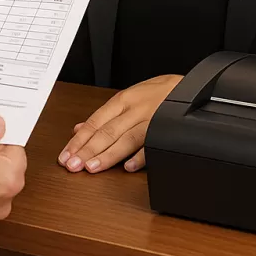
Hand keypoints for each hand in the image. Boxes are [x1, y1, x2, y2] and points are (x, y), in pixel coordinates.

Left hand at [58, 74, 181, 173]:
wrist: (190, 87)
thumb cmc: (157, 94)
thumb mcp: (129, 98)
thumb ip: (104, 116)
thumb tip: (78, 130)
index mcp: (122, 101)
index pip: (95, 122)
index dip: (79, 140)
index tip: (66, 156)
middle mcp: (134, 109)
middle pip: (107, 131)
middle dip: (88, 150)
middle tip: (73, 166)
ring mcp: (151, 119)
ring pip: (126, 138)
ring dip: (108, 155)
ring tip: (93, 168)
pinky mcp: (167, 129)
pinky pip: (153, 144)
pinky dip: (141, 156)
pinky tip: (129, 167)